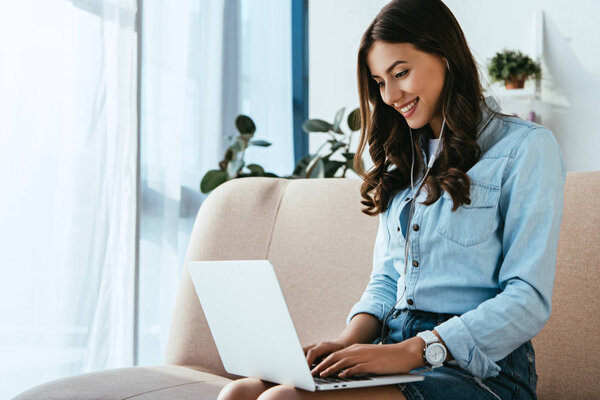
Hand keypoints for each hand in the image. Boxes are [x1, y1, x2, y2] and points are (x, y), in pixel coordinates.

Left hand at [310, 337, 424, 378]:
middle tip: (313, 372)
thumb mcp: (368, 355)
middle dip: (323, 365)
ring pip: (343, 362)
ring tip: (321, 375)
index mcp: (355, 348)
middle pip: (335, 357)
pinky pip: (357, 368)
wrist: (404, 353)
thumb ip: (356, 360)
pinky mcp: (372, 364)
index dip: (323, 361)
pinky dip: (348, 372)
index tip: (314, 367)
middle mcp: (357, 351)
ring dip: (331, 369)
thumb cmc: (386, 356)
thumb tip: (344, 369)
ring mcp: (364, 357)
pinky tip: (341, 376)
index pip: (335, 354)